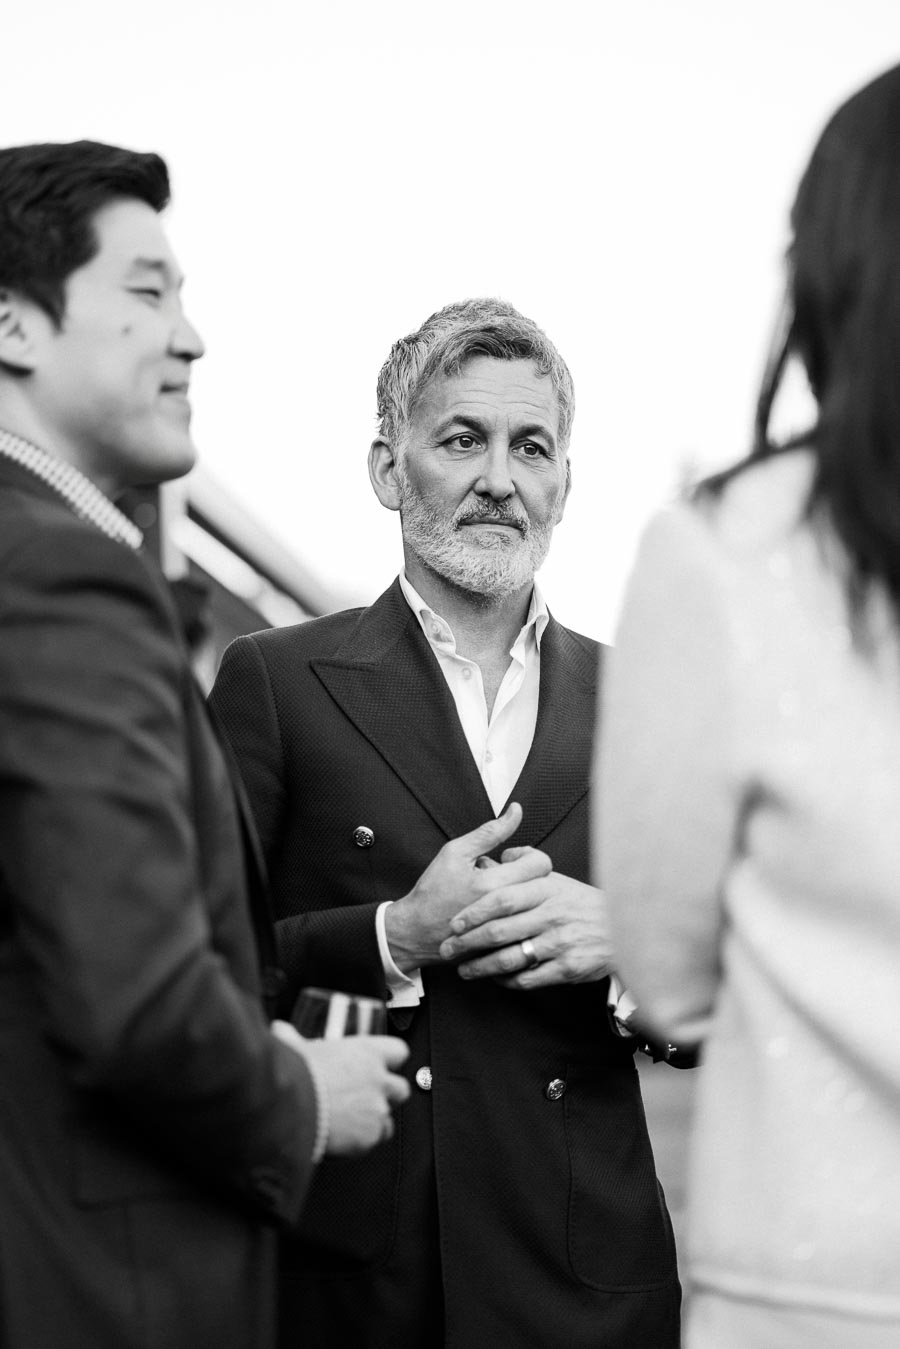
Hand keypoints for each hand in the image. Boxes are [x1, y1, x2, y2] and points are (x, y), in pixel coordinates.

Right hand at [274, 1024, 410, 1154]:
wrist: (290, 1108)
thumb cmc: (295, 1074)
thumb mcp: (296, 1048)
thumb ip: (293, 1039)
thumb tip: (280, 1030)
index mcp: (367, 1052)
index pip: (399, 1051)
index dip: (390, 1060)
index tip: (380, 1065)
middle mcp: (378, 1080)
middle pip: (401, 1089)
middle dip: (387, 1095)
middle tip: (363, 1099)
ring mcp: (377, 1109)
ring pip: (389, 1119)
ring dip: (375, 1122)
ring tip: (351, 1124)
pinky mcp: (370, 1136)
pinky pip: (374, 1141)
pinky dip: (362, 1142)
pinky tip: (343, 1139)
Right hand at [384, 803, 552, 972]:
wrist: (415, 932)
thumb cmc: (433, 893)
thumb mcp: (456, 852)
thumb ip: (490, 831)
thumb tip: (516, 811)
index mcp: (493, 885)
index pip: (541, 864)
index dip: (529, 855)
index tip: (511, 859)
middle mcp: (504, 911)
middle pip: (543, 885)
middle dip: (528, 875)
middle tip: (506, 874)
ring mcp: (506, 932)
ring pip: (536, 907)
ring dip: (524, 896)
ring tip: (500, 895)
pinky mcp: (505, 947)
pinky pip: (526, 926)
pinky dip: (517, 917)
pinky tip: (499, 913)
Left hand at [438, 863, 613, 989]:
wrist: (626, 928)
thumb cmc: (583, 903)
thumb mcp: (557, 878)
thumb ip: (524, 866)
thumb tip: (493, 858)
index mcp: (546, 890)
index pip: (501, 899)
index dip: (473, 912)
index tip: (454, 922)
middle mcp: (551, 915)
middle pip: (498, 931)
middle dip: (467, 942)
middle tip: (448, 948)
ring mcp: (560, 943)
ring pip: (509, 958)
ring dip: (481, 967)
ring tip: (464, 970)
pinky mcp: (567, 968)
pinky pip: (528, 978)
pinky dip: (507, 981)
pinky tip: (496, 979)